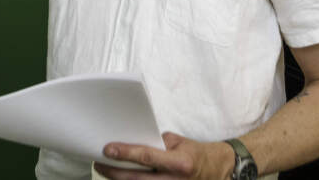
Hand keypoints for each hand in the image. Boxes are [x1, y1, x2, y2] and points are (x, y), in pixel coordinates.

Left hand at [93, 133, 234, 179]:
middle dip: (114, 171)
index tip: (107, 149)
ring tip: (105, 170)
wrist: (220, 172)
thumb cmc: (196, 153)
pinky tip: (121, 179)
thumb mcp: (178, 142)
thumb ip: (156, 143)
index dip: (125, 153)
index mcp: (180, 163)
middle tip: (98, 162)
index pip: (147, 157)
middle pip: (137, 179)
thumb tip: (132, 141)